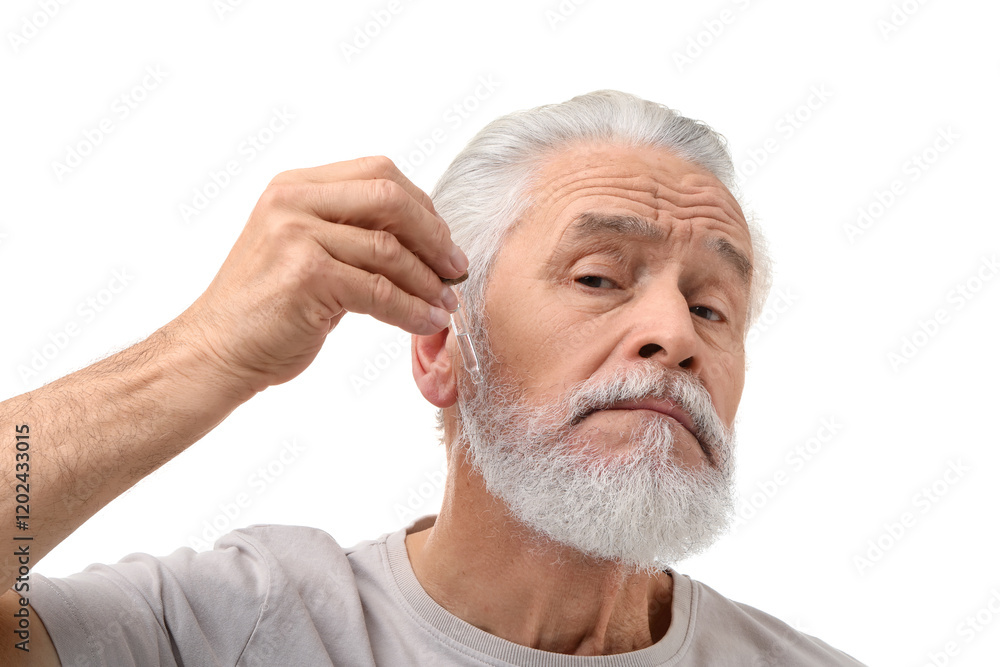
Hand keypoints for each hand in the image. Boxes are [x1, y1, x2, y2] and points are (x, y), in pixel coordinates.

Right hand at [174, 156, 467, 395]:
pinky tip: (428, 321)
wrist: (216, 351)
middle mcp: (292, 200)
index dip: (422, 206)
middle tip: (456, 268)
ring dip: (427, 281)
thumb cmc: (268, 309)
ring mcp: (295, 234)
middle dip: (434, 235)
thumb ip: (352, 234)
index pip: (379, 173)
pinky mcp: (305, 275)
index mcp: (296, 186)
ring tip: (446, 303)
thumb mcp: (306, 252)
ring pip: (389, 250)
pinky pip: (380, 291)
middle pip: (390, 198)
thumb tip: (427, 239)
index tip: (444, 241)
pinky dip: (412, 310)